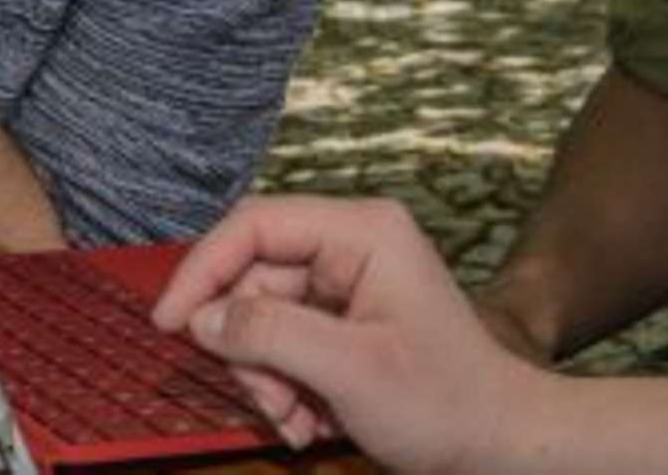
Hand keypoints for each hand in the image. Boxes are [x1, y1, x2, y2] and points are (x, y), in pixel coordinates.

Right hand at [153, 196, 550, 474]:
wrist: (498, 444)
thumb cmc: (444, 402)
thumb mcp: (349, 369)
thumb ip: (271, 333)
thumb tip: (202, 317)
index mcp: (363, 232)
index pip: (255, 224)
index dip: (202, 270)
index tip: (169, 325)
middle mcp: (353, 246)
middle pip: (252, 279)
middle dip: (248, 349)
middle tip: (270, 403)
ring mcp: (349, 285)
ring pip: (262, 319)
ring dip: (266, 379)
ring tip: (297, 422)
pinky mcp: (346, 322)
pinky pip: (285, 344)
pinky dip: (285, 387)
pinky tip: (310, 423)